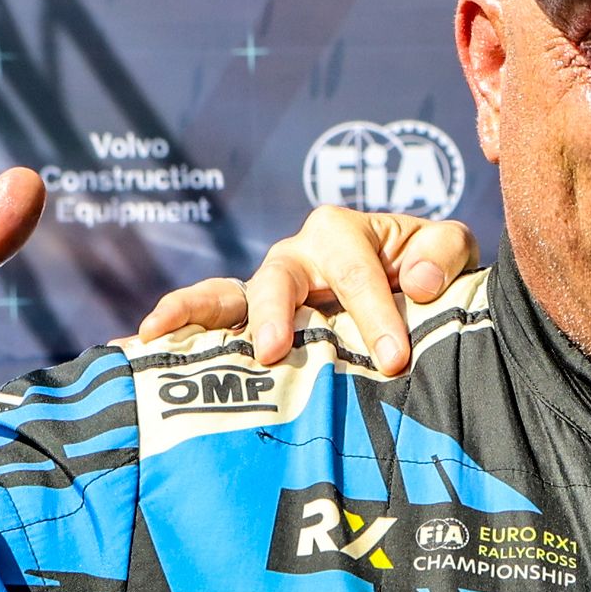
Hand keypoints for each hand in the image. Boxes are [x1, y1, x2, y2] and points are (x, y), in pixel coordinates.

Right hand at [133, 206, 483, 373]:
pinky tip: (143, 344)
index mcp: (344, 232)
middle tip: (275, 350)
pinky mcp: (249, 321)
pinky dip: (175, 327)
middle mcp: (297, 255)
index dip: (375, 313)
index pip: (356, 272)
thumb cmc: (427, 269)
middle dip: (276, 311)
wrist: (412, 291)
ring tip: (164, 330)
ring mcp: (266, 289)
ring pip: (226, 293)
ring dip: (198, 311)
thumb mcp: (447, 251)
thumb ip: (444, 254)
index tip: (393, 359)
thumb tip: (416, 283)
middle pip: (279, 278)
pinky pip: (208, 320)